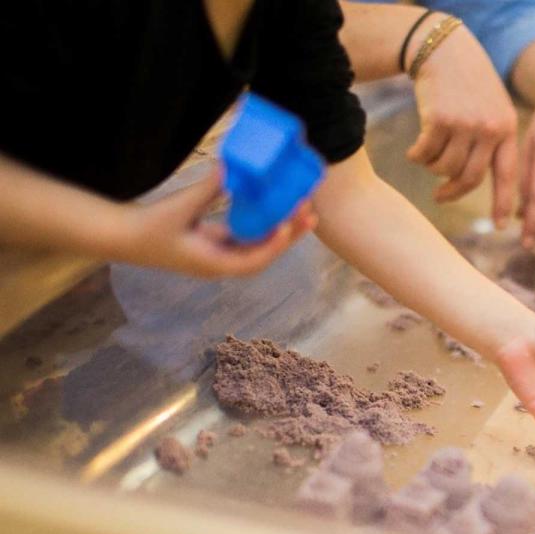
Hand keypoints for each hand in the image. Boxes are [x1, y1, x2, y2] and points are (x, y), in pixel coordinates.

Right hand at [121, 169, 316, 278]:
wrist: (122, 237)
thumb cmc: (148, 227)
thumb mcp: (178, 208)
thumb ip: (207, 189)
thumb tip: (230, 167)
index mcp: (213, 264)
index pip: (252, 260)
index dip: (272, 245)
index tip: (287, 226)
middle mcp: (221, 264)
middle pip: (264, 254)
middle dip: (288, 235)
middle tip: (311, 214)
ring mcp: (219, 256)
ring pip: (257, 245)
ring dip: (280, 230)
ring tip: (302, 211)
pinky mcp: (215, 245)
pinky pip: (245, 237)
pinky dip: (261, 224)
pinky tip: (276, 208)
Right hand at [408, 28, 518, 226]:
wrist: (445, 50)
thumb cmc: (468, 84)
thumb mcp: (491, 108)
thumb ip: (490, 141)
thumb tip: (470, 182)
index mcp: (506, 129)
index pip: (508, 174)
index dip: (505, 203)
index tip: (502, 226)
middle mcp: (488, 129)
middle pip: (470, 178)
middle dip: (452, 192)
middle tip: (440, 197)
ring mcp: (464, 125)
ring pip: (445, 168)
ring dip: (433, 167)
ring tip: (428, 156)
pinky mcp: (438, 120)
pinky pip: (425, 155)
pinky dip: (417, 156)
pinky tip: (414, 150)